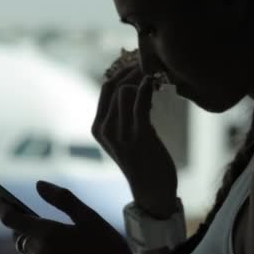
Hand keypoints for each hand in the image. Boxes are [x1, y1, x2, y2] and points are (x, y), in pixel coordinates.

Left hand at [0, 181, 155, 253]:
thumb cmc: (110, 252)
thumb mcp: (91, 219)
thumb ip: (63, 199)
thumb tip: (39, 184)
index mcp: (48, 234)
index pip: (10, 218)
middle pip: (23, 239)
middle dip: (33, 232)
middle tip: (54, 229)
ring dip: (45, 251)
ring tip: (73, 253)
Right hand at [92, 65, 177, 216]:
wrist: (151, 190)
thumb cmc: (143, 162)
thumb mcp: (125, 137)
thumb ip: (124, 116)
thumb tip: (135, 85)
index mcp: (98, 128)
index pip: (106, 88)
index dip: (122, 71)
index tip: (138, 63)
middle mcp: (105, 129)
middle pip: (114, 85)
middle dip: (131, 69)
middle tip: (149, 63)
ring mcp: (120, 132)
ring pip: (125, 90)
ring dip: (141, 78)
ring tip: (155, 76)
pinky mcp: (138, 135)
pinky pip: (139, 102)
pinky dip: (146, 87)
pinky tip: (153, 81)